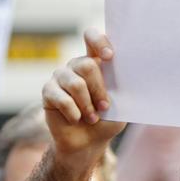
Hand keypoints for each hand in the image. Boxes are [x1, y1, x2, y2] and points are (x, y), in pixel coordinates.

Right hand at [41, 29, 126, 165]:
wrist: (88, 143)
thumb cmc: (107, 121)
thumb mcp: (122, 105)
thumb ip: (123, 88)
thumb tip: (131, 75)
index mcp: (95, 61)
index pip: (91, 38)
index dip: (99, 42)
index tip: (110, 57)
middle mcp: (76, 65)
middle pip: (87, 65)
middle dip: (99, 89)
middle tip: (104, 107)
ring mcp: (60, 76)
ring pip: (75, 83)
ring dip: (87, 105)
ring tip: (92, 118)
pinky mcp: (48, 91)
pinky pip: (62, 99)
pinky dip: (73, 113)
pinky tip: (76, 120)